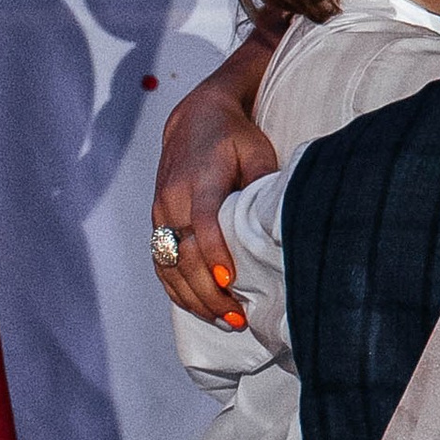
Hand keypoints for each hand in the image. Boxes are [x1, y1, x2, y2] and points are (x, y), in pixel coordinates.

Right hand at [152, 56, 277, 324]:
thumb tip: (281, 216)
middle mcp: (173, 199)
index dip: (214, 253)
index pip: (202, 222)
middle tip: (238, 317)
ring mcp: (160, 212)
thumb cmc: (233, 136)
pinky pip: (161, 264)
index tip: (229, 280)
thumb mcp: (256, 150)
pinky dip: (178, 290)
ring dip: (195, 297)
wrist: (194, 119)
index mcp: (199, 181)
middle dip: (209, 290)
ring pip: (169, 265)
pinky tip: (200, 308)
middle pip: (184, 253)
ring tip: (226, 320)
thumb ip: (263, 181)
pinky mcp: (157, 222)